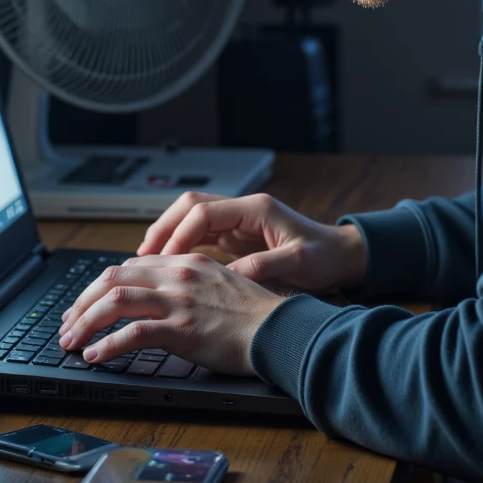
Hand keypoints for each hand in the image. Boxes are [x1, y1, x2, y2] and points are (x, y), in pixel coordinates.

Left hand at [58, 256, 285, 376]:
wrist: (281, 330)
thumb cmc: (255, 316)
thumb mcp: (219, 285)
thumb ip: (188, 284)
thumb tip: (159, 299)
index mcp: (186, 262)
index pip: (130, 267)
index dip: (100, 287)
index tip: (85, 306)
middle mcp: (179, 275)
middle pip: (113, 278)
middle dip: (81, 302)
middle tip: (68, 324)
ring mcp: (179, 300)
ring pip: (115, 301)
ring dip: (85, 322)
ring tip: (71, 341)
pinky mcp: (182, 328)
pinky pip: (133, 334)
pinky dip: (107, 345)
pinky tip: (95, 356)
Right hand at [137, 191, 366, 291]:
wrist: (339, 256)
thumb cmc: (323, 256)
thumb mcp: (298, 263)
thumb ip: (265, 266)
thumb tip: (230, 276)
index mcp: (256, 209)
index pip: (204, 212)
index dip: (180, 233)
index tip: (166, 258)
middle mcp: (243, 210)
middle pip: (189, 207)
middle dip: (163, 228)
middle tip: (143, 257)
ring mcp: (237, 222)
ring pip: (190, 219)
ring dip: (168, 236)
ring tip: (146, 262)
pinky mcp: (235, 236)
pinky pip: (199, 234)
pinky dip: (180, 246)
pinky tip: (167, 265)